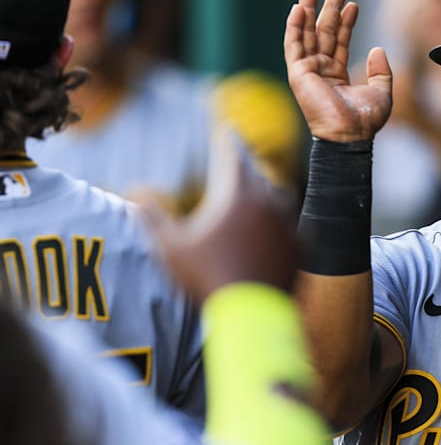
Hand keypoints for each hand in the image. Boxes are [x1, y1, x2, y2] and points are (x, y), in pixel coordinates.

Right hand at [137, 132, 297, 300]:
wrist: (250, 313)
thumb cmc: (207, 278)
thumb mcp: (169, 248)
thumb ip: (152, 216)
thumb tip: (136, 191)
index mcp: (238, 195)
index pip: (235, 157)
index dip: (229, 142)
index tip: (227, 131)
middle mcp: (269, 203)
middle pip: (258, 176)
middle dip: (246, 167)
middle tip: (239, 161)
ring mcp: (289, 225)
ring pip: (279, 199)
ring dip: (265, 193)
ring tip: (256, 193)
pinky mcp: (302, 246)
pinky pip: (292, 225)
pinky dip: (282, 221)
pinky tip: (278, 225)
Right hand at [284, 0, 392, 141]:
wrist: (350, 134)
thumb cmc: (365, 120)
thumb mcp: (382, 91)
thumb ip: (381, 70)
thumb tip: (377, 48)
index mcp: (338, 75)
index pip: (340, 42)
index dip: (347, 22)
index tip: (353, 4)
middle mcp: (321, 70)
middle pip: (323, 32)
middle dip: (329, 7)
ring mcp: (309, 70)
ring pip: (307, 33)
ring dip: (309, 8)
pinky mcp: (298, 73)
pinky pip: (293, 44)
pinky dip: (295, 26)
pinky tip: (299, 7)